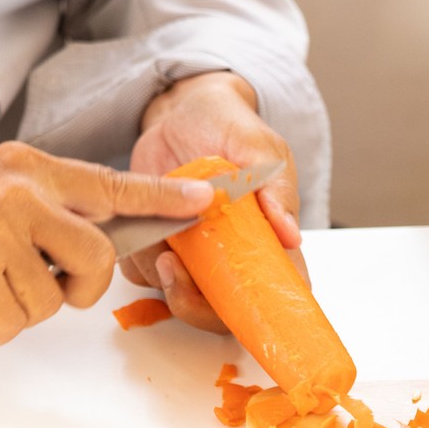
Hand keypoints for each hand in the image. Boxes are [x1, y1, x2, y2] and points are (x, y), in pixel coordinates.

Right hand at [0, 141, 212, 344]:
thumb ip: (38, 207)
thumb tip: (82, 246)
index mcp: (28, 169)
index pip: (110, 185)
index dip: (161, 198)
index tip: (203, 200)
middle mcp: (19, 193)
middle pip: (97, 259)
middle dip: (77, 289)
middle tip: (39, 290)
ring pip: (49, 301)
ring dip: (15, 312)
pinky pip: (11, 322)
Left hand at [120, 70, 306, 333]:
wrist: (180, 112)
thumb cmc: (230, 127)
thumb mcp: (261, 147)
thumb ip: (276, 189)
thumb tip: (290, 236)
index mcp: (268, 243)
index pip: (276, 297)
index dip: (263, 314)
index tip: (236, 303)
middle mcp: (231, 260)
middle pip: (221, 315)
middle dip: (195, 306)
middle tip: (173, 269)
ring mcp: (194, 258)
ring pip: (178, 298)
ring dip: (160, 279)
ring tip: (155, 236)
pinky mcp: (158, 249)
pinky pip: (142, 273)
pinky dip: (137, 258)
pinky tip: (141, 226)